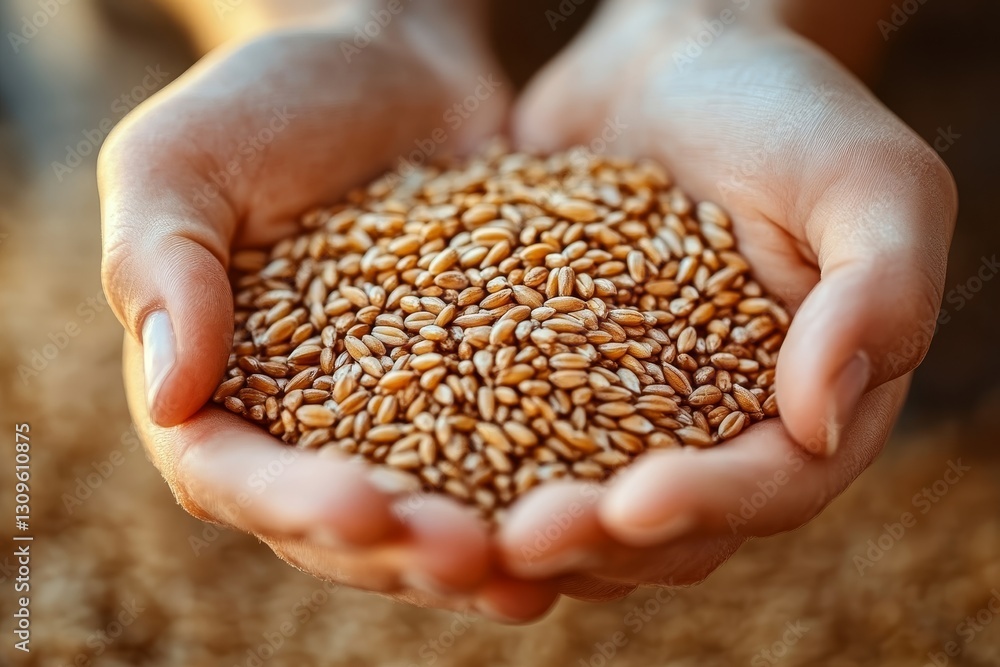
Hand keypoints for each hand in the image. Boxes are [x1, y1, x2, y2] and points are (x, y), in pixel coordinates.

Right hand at [99, 6, 554, 619]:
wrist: (384, 65)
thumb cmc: (262, 102)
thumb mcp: (177, 161)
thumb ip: (158, 267)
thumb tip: (168, 395)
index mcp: (211, 390)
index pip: (232, 475)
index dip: (294, 506)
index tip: (365, 509)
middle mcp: (301, 422)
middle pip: (341, 524)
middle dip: (403, 551)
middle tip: (473, 559)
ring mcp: (391, 413)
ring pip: (426, 510)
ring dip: (479, 552)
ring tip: (537, 571)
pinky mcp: (472, 384)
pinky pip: (501, 451)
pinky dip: (537, 487)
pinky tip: (593, 512)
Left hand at [498, 0, 955, 595]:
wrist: (671, 61)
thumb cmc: (785, 108)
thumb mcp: (868, 181)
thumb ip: (879, 295)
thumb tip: (821, 424)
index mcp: (807, 402)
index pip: (771, 486)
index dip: (706, 508)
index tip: (630, 506)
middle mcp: (717, 426)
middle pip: (666, 524)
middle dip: (597, 542)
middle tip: (519, 540)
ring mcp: (626, 408)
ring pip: (583, 504)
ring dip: (524, 531)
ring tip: (455, 535)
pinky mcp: (547, 375)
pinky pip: (508, 433)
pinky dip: (467, 464)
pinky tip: (410, 476)